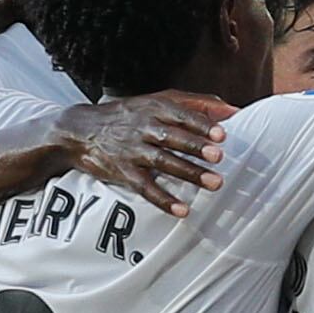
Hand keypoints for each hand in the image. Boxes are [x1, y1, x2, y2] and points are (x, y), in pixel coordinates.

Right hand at [63, 92, 230, 215]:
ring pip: (163, 162)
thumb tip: (234, 110)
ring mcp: (132, 150)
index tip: (221, 134)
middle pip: (172, 137)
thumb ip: (196, 104)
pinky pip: (145, 188)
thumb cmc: (128, 116)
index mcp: (154, 108)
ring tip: (214, 183)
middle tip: (218, 156)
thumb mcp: (156, 101)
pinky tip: (182, 211)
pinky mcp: (122, 172)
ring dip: (188, 173)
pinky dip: (163, 200)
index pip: (180, 114)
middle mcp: (143, 127)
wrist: (79, 131)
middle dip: (195, 146)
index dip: (201, 124)